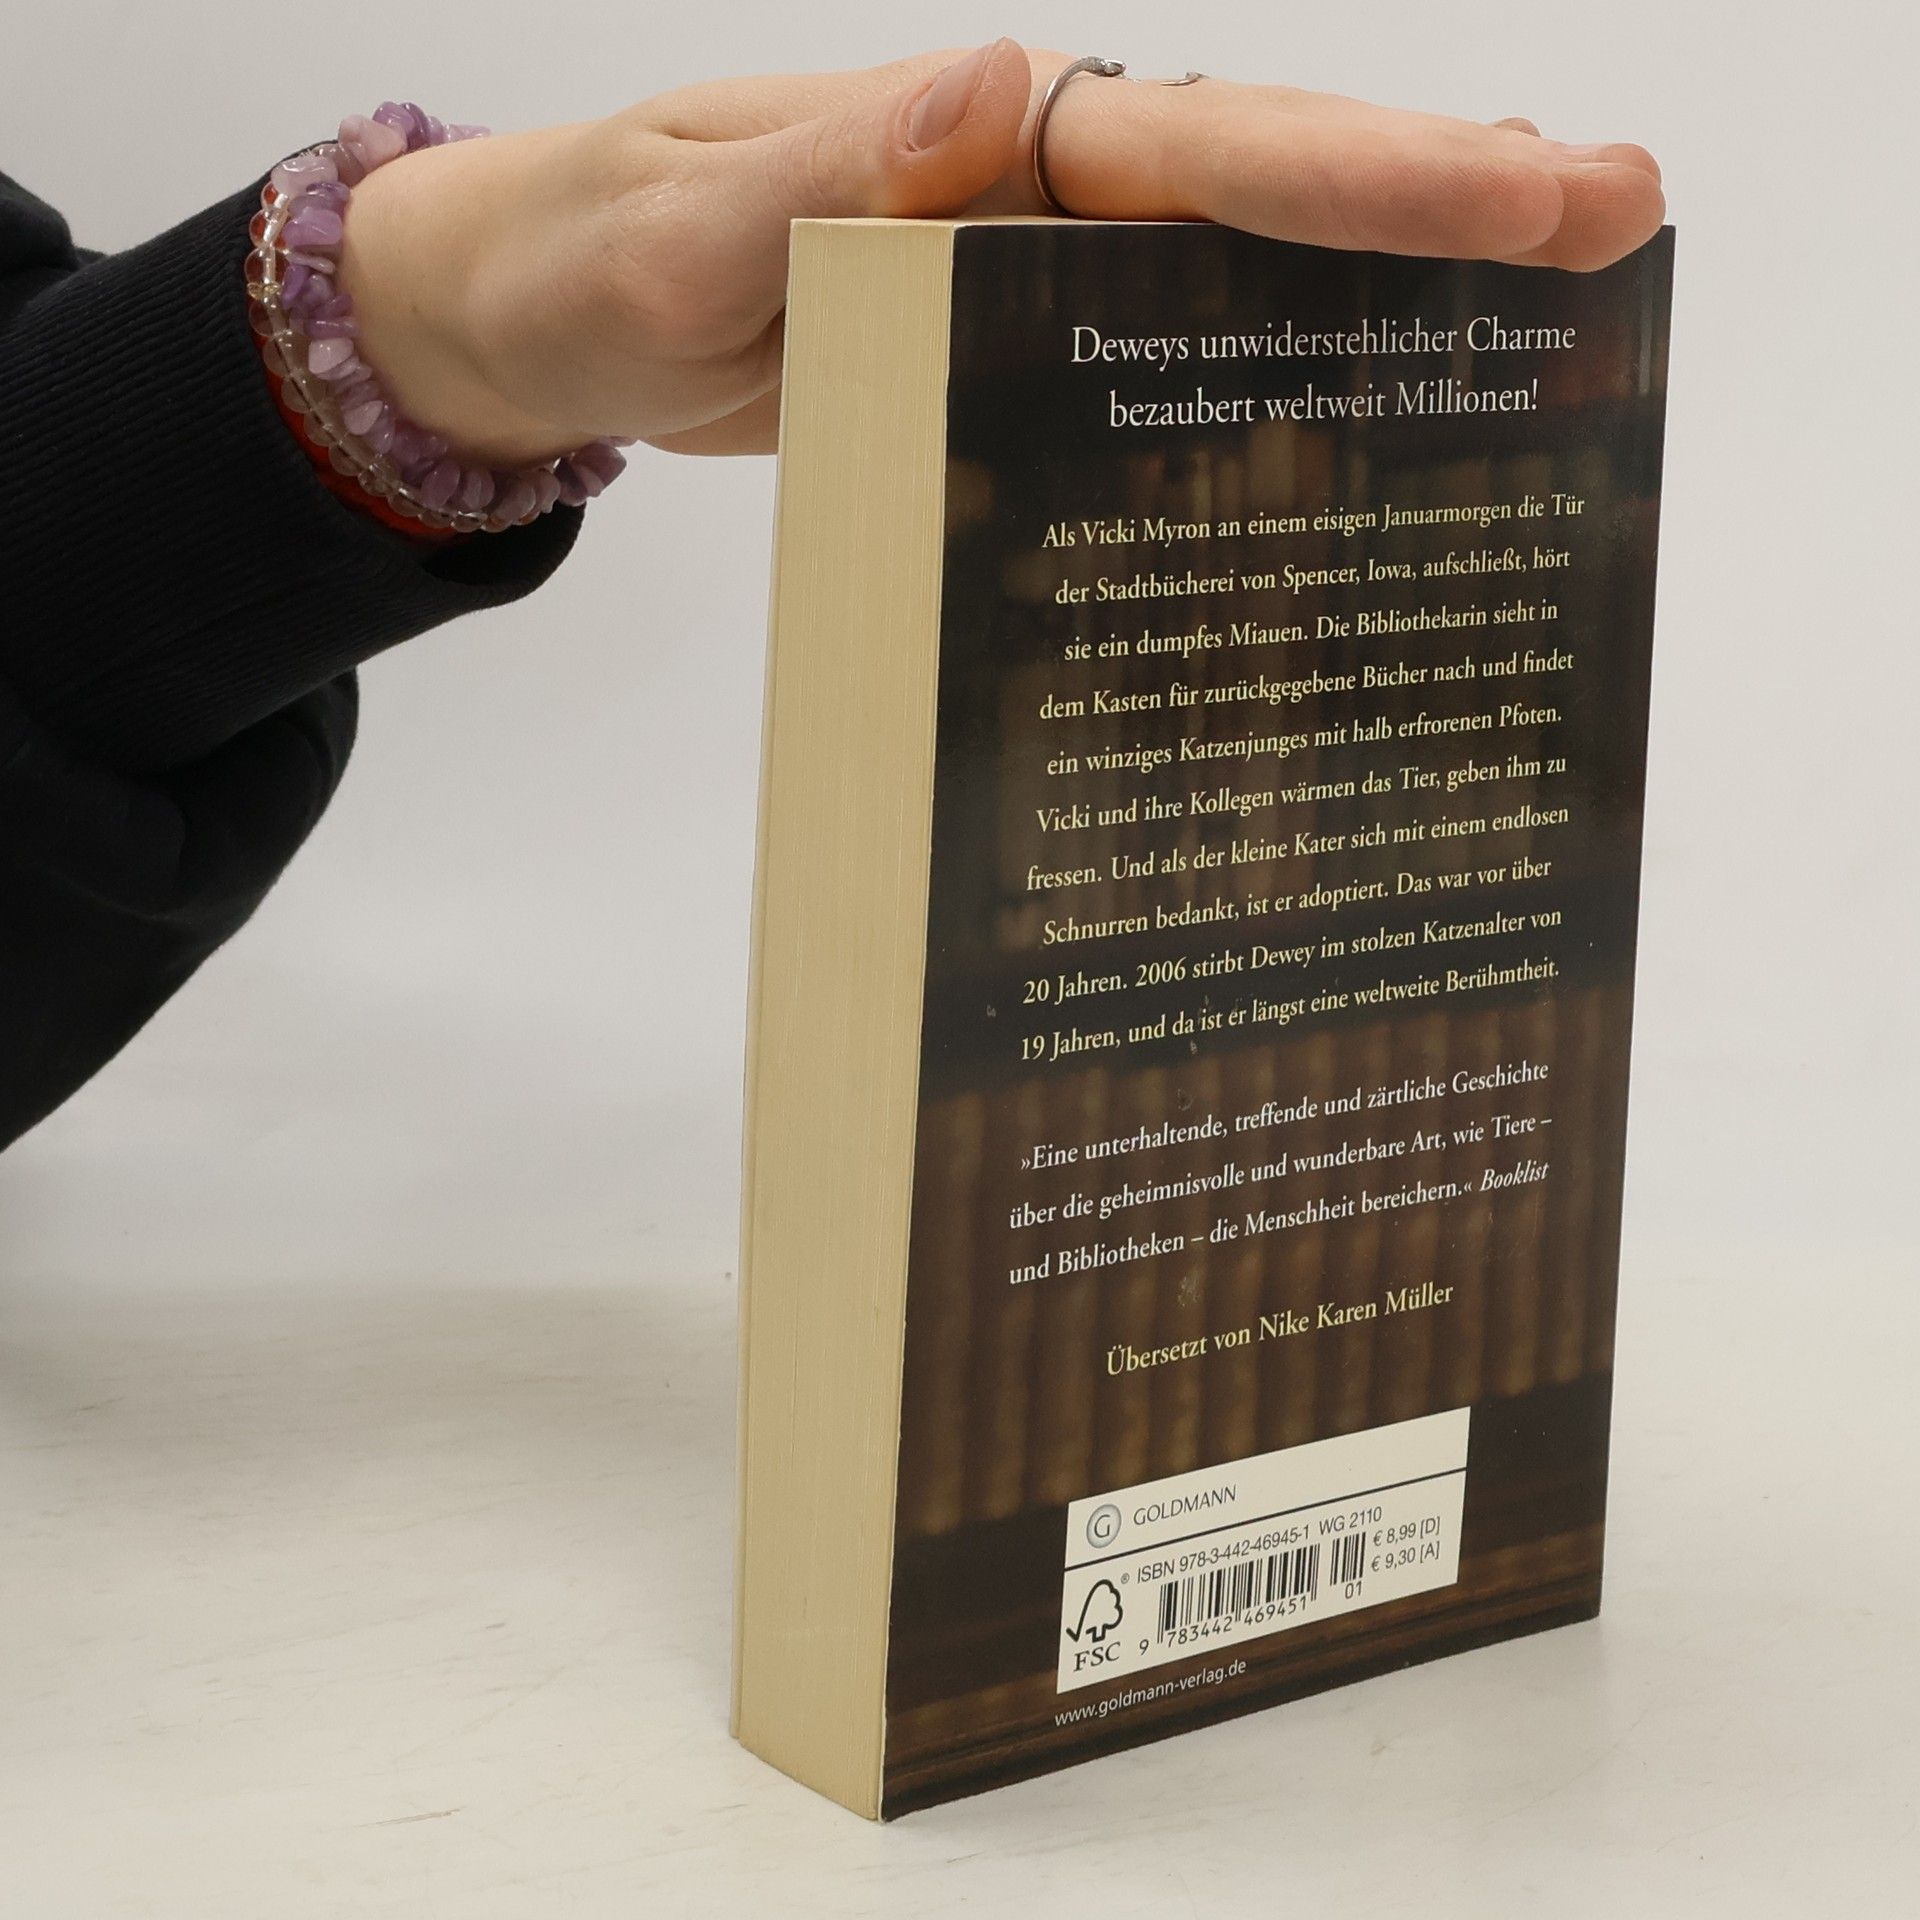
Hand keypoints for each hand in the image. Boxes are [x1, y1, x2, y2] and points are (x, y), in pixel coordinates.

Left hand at [337, 42, 1664, 463]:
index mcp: (969, 146)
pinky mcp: (994, 349)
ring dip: (1377, 289)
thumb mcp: (677, 231)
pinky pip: (1148, 355)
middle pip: (1259, 191)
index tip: (1535, 190)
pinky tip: (1344, 400)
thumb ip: (824, 174)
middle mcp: (1016, 190)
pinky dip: (1254, 369)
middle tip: (1622, 226)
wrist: (536, 325)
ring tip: (1546, 313)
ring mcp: (1017, 273)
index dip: (1368, 176)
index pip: (1198, 152)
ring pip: (1229, 271)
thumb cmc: (583, 263)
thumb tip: (998, 85)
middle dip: (1437, 210)